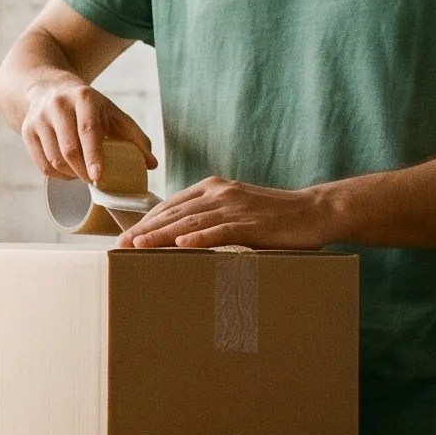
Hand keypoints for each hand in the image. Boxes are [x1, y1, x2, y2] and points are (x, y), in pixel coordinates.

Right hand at [18, 74, 155, 184]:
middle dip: (83, 171)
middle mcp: (58, 106)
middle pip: (69, 149)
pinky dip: (57, 175)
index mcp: (83, 98)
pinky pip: (41, 164)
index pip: (88, 130)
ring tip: (82, 175)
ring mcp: (39, 118)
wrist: (47, 87)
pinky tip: (68, 172)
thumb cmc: (88, 106)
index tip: (99, 176)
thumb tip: (151, 165)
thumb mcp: (112, 113)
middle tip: (95, 180)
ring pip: (54, 159)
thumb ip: (135, 137)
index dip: (94, 155)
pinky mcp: (27, 130)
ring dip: (70, 174)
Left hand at [118, 176, 335, 249]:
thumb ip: (211, 216)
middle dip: (145, 230)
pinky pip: (220, 231)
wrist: (315, 211)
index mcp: (213, 187)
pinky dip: (199, 239)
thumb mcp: (237, 209)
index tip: (126, 236)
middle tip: (120, 246)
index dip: (147, 220)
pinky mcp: (252, 223)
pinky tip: (181, 246)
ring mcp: (235, 206)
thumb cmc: (274, 216)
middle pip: (174, 213)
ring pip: (190, 222)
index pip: (171, 204)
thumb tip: (182, 236)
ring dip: (162, 235)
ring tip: (138, 247)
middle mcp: (219, 192)